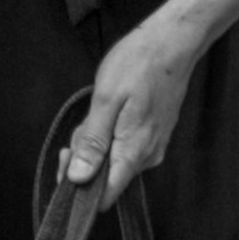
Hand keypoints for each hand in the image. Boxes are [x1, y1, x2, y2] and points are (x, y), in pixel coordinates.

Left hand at [60, 7, 206, 201]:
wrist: (173, 42)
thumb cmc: (138, 64)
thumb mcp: (106, 100)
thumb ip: (93, 143)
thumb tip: (79, 178)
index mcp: (133, 153)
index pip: (104, 196)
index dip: (79, 189)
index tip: (65, 162)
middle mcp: (147, 157)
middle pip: (106, 177)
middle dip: (85, 156)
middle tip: (83, 122)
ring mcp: (153, 146)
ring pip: (114, 160)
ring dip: (97, 142)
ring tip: (99, 110)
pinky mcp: (154, 136)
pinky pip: (124, 147)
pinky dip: (110, 134)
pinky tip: (109, 110)